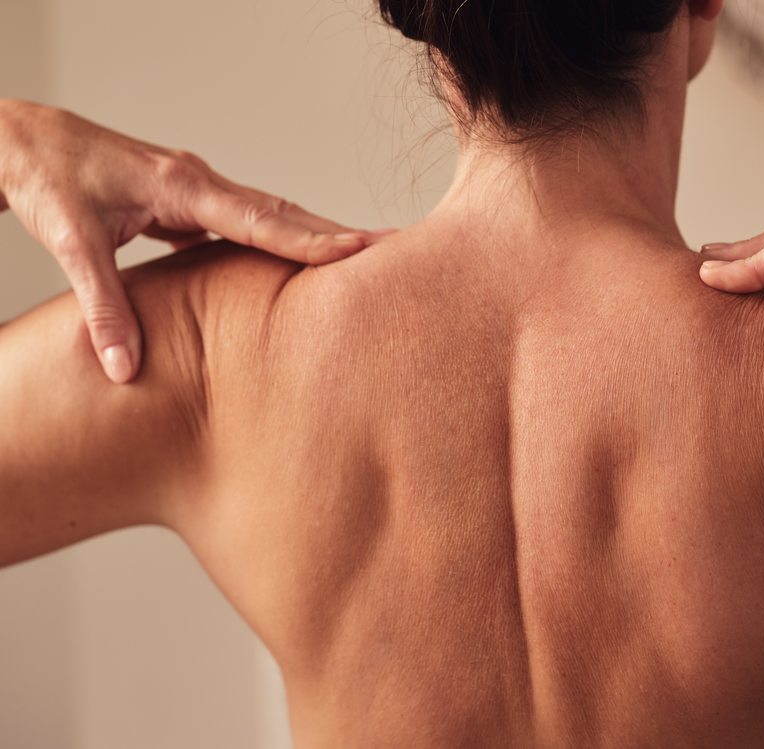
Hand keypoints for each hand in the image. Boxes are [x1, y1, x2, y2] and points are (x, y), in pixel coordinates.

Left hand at [0, 99, 387, 382]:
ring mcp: (199, 188)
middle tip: (393, 249)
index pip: (261, 218)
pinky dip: (283, 238)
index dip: (311, 240)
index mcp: (183, 185)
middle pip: (285, 211)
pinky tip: (299, 260)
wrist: (22, 138)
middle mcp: (201, 181)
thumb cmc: (48, 177)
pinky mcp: (190, 201)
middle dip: (338, 232)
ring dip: (317, 234)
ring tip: (364, 257)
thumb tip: (124, 367)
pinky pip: (249, 221)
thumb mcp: (70, 241)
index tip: (359, 251)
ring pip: (273, 213)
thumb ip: (104, 305)